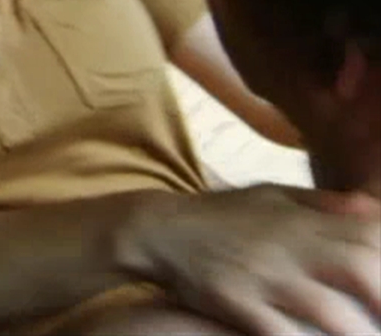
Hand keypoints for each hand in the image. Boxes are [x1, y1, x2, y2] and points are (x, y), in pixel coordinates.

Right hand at [126, 185, 380, 335]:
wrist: (156, 229)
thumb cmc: (216, 215)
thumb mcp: (267, 194)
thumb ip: (320, 203)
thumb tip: (371, 208)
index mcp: (298, 220)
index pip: (367, 234)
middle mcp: (286, 245)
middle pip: (358, 266)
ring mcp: (261, 274)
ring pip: (326, 309)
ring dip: (353, 332)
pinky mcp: (234, 300)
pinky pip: (277, 332)